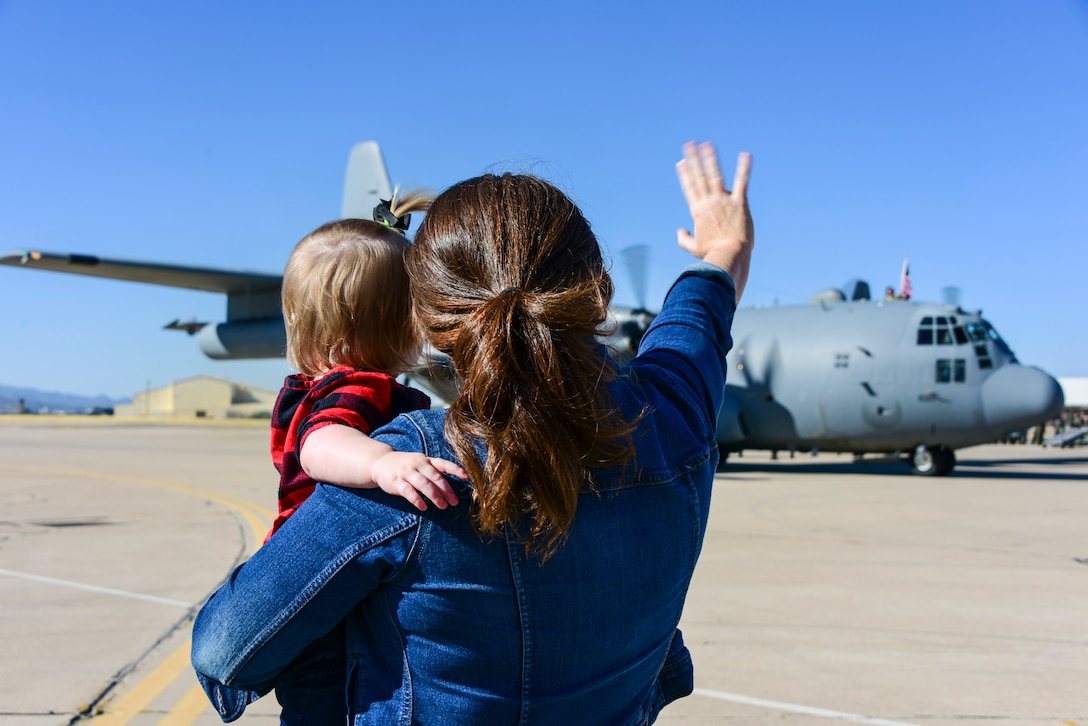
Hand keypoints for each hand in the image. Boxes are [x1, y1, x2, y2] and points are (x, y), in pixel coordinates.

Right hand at [371, 451, 464, 510]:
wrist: (380, 462)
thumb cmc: (406, 465)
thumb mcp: (420, 463)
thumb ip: (434, 472)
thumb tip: (451, 487)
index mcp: (426, 460)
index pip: (443, 464)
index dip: (455, 469)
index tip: (466, 477)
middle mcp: (418, 465)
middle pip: (435, 477)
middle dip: (446, 490)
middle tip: (454, 502)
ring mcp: (407, 473)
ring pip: (424, 484)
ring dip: (435, 496)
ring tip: (443, 506)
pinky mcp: (396, 482)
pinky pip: (408, 492)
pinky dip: (417, 500)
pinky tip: (423, 507)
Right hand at [675, 141, 753, 298]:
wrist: (729, 255)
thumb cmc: (712, 253)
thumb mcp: (694, 247)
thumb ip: (684, 239)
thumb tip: (679, 231)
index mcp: (698, 211)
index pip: (689, 188)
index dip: (685, 174)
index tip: (681, 162)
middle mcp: (708, 202)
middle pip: (699, 176)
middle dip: (694, 159)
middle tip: (690, 144)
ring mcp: (724, 201)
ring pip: (716, 174)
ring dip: (711, 158)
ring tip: (707, 144)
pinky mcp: (739, 203)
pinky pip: (742, 181)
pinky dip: (744, 167)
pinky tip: (745, 155)